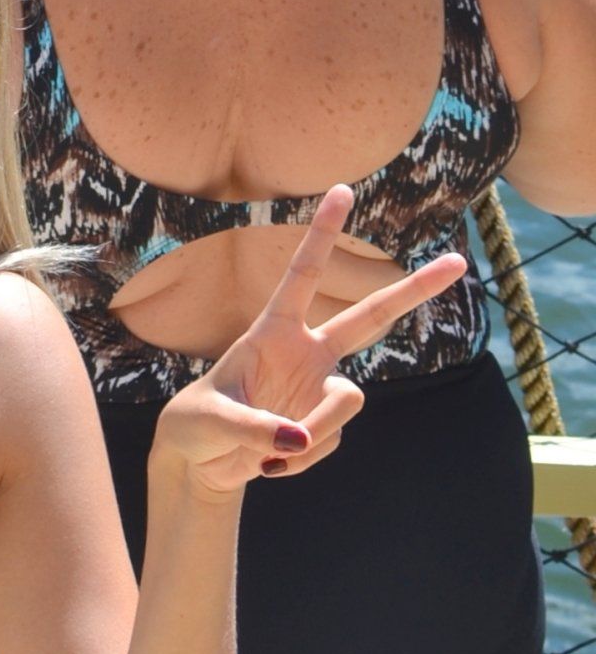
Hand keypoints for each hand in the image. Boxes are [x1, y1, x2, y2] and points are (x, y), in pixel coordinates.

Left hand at [153, 187, 467, 501]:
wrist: (202, 461)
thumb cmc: (196, 424)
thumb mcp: (211, 421)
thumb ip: (253, 428)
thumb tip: (300, 440)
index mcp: (272, 330)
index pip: (302, 273)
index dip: (322, 233)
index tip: (343, 189)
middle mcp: (306, 352)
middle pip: (369, 318)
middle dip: (413, 291)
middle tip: (457, 262)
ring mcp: (320, 388)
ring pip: (348, 402)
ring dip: (315, 432)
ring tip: (268, 454)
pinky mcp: (324, 424)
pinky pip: (329, 442)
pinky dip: (301, 460)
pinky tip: (271, 464)